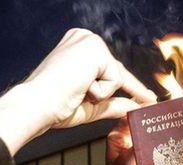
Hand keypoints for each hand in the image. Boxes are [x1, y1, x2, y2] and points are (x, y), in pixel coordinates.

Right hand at [0, 29, 156, 154]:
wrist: (37, 106)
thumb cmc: (53, 106)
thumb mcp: (90, 105)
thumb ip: (113, 104)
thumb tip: (135, 107)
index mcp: (77, 48)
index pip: (108, 68)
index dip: (128, 85)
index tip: (145, 95)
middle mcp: (83, 39)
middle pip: (116, 70)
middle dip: (130, 88)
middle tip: (135, 100)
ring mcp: (89, 41)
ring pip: (116, 77)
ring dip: (99, 94)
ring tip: (75, 92)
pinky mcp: (95, 50)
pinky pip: (114, 80)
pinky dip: (99, 92)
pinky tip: (79, 87)